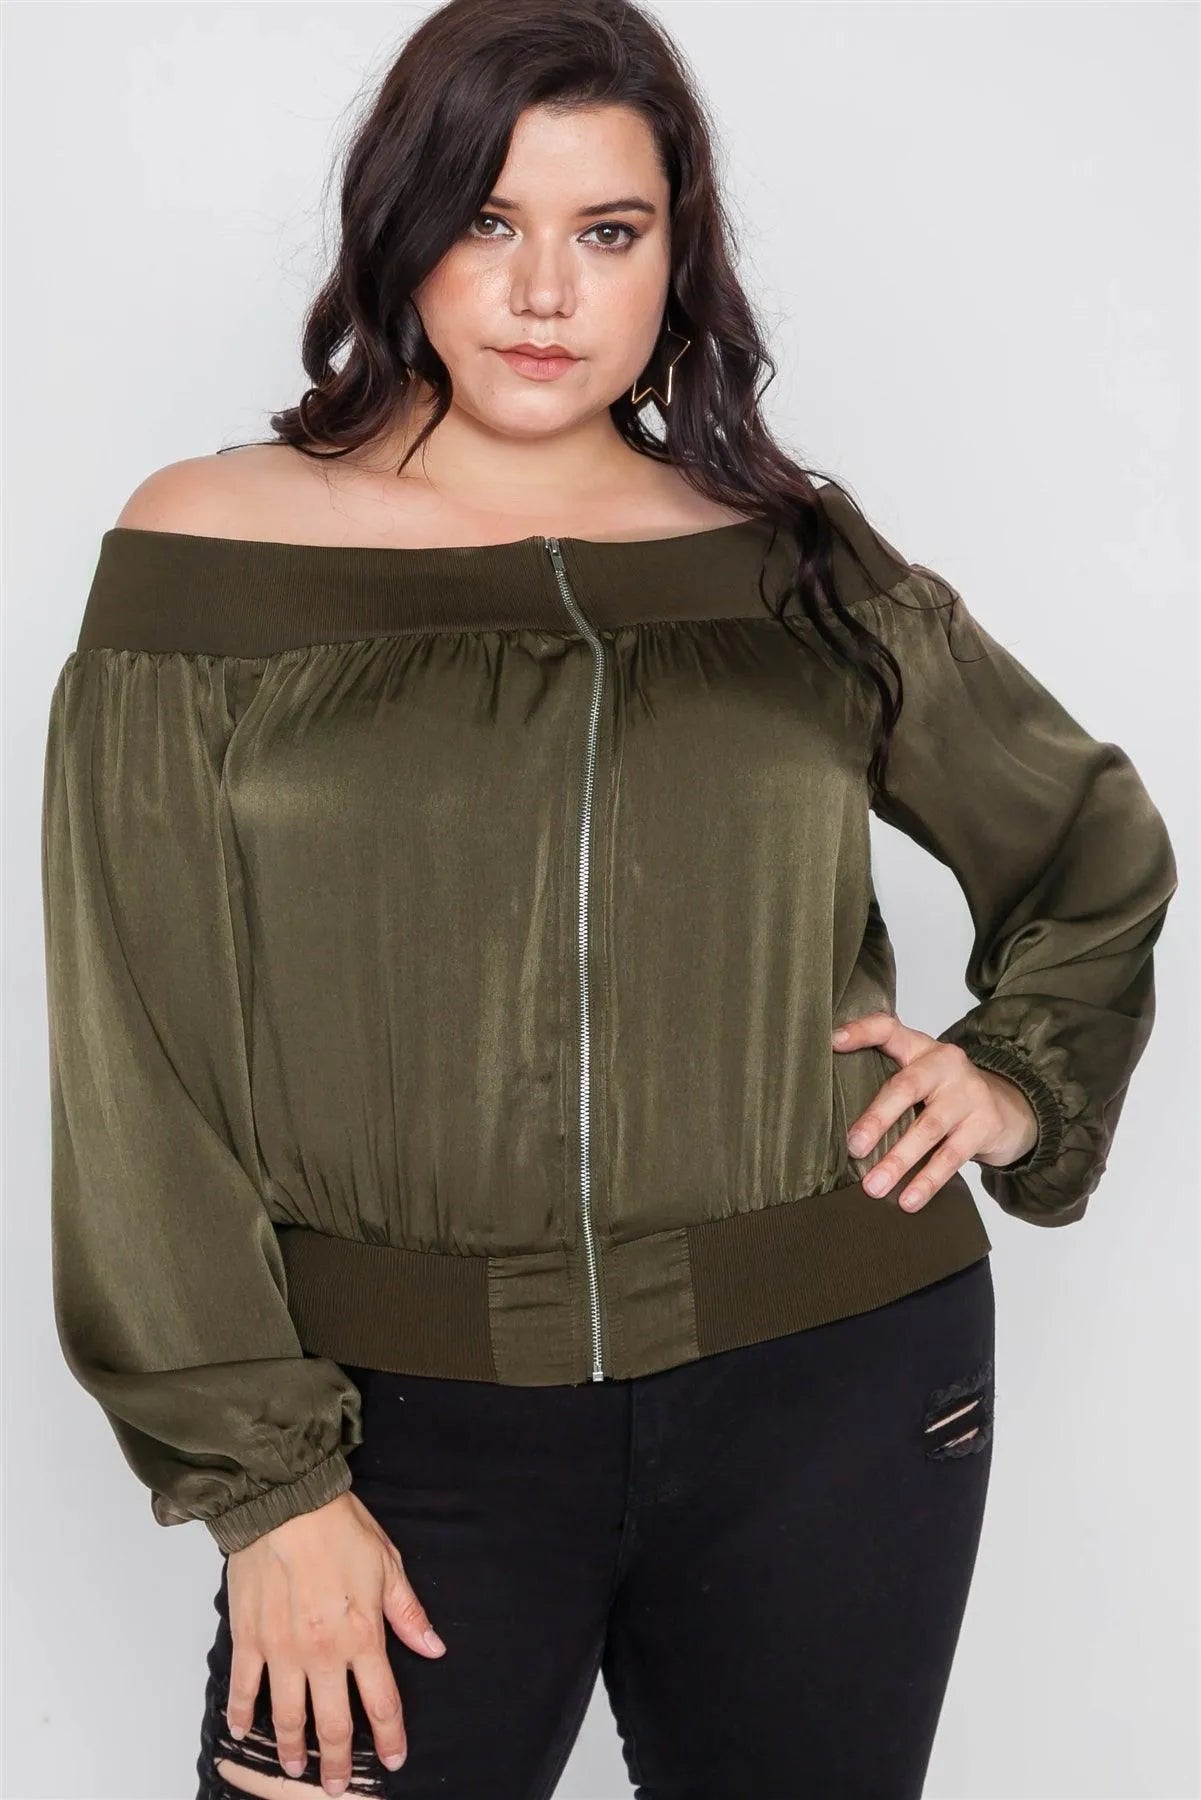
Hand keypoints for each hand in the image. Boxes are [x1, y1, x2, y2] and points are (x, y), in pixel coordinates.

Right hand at [221, 1487, 445, 1795]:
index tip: (395, 1756)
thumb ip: (408, 1614)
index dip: (390, 1735)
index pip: (381, 1701)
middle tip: (339, 1785)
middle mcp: (322, 1653)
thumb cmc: (337, 1527)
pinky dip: (242, 1715)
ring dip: (293, 1748)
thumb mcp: (388, 1566)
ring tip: (296, 1769)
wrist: (285, 1503)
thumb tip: (433, 1648)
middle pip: (333, 1724)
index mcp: (362, 1635)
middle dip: (339, 1762)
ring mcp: (282, 1650)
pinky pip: (245, 1688)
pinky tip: (243, 1732)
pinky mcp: (249, 1638)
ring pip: (288, 1716)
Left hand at [832, 1010, 1039, 1211]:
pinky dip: (927, 1181)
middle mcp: (945, 1065)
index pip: (889, 1029)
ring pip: (927, 1129)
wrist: (1010, 1108)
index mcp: (921, 1048)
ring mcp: (968, 1094)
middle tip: (854, 1147)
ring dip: (898, 1161)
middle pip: (906, 1088)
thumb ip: (887, 1083)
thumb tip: (833, 1117)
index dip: (861, 1032)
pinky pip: (951, 1157)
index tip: (832, 1041)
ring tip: (873, 1187)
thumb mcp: (921, 1076)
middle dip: (876, 1119)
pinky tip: (908, 1200)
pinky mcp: (984, 1125)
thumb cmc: (947, 1093)